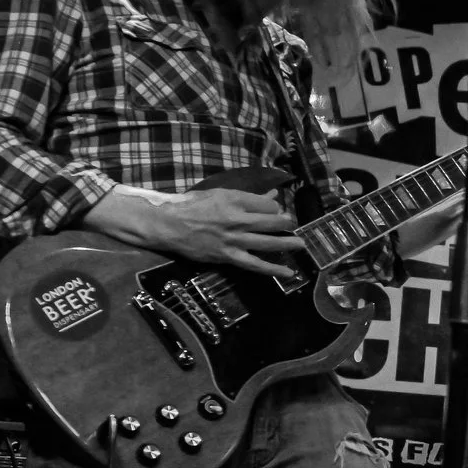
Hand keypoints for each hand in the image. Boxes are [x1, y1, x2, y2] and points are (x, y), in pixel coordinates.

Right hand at [88, 184, 304, 277]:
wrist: (166, 224)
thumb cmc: (191, 206)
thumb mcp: (219, 194)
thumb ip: (248, 196)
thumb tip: (273, 195)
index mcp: (233, 199)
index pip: (266, 204)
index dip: (275, 208)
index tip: (278, 212)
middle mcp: (236, 218)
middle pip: (271, 221)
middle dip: (286, 224)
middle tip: (294, 226)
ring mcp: (233, 239)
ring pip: (267, 242)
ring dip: (287, 244)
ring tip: (302, 245)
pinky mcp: (227, 255)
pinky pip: (254, 264)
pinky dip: (272, 269)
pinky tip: (288, 273)